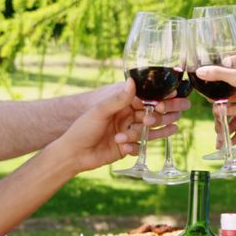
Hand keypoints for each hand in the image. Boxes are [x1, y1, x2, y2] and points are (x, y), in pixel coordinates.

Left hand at [52, 80, 178, 171]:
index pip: (144, 101)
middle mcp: (127, 118)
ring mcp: (128, 133)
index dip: (155, 102)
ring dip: (140, 135)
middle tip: (147, 122)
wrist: (74, 154)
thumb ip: (118, 99)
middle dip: (153, 119)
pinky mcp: (127, 148)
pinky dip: (134, 148)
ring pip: (146, 133)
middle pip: (149, 117)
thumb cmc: (83, 128)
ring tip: (136, 136)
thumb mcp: (100, 111)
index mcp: (121, 105)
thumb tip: (132, 81)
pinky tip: (124, 149)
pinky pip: (139, 147)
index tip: (161, 104)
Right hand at [197, 53, 235, 127]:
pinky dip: (229, 110)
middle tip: (206, 89)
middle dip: (219, 86)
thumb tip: (199, 72)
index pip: (231, 60)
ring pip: (233, 94)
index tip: (208, 71)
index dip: (220, 66)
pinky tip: (218, 111)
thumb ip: (217, 73)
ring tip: (210, 101)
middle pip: (230, 79)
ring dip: (223, 99)